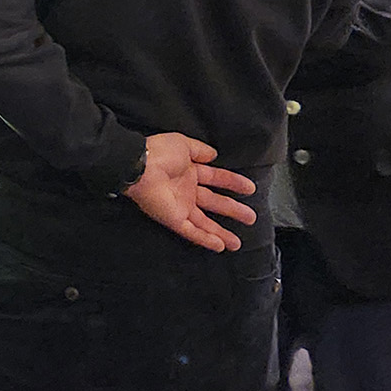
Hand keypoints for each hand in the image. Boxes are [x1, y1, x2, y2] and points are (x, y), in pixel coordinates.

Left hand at [121, 132, 257, 252]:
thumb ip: (200, 150)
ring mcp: (180, 206)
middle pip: (215, 203)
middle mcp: (186, 190)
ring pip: (205, 223)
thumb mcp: (184, 144)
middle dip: (233, 211)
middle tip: (251, 217)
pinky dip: (206, 239)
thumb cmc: (159, 152)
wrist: (140, 165)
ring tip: (237, 243)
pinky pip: (192, 232)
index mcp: (189, 171)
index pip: (216, 178)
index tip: (250, 188)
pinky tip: (220, 246)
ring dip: (221, 233)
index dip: (233, 183)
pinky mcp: (174, 219)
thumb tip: (214, 154)